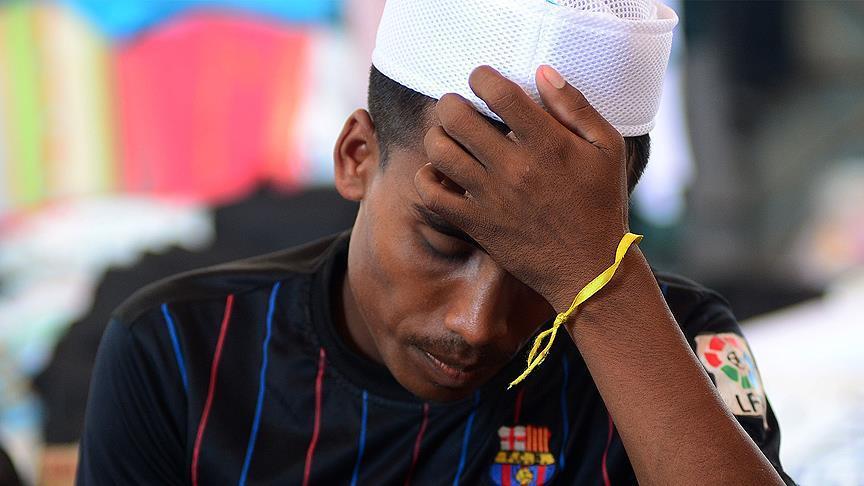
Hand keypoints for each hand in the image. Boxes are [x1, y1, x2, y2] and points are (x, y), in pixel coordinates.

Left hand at [414, 65, 630, 311]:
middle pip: (456, 116)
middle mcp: (514, 167)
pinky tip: (440, 172)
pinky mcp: (476, 223)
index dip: (480, 76)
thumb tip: (541, 70)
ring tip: (448, 137)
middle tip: (458, 107)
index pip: (498, 92)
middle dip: (450, 102)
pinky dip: (427, 177)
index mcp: (546, 143)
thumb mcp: (607, 148)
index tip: (481, 79)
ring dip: (437, 136)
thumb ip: (574, 106)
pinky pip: (432, 194)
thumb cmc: (600, 203)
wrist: (590, 267)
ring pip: (439, 151)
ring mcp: (491, 197)